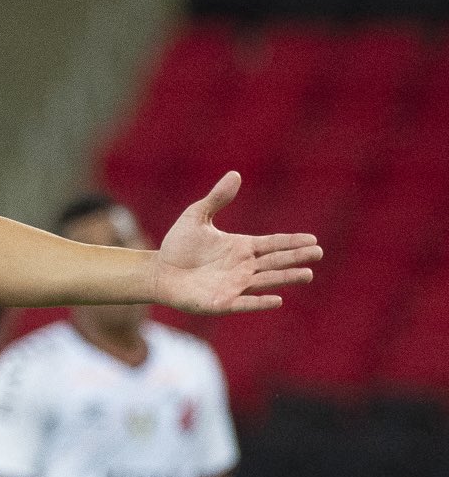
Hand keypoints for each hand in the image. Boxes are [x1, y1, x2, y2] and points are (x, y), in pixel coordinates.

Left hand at [152, 172, 320, 314]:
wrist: (158, 271)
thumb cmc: (177, 246)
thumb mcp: (196, 216)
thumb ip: (217, 199)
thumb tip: (235, 174)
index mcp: (241, 247)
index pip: (272, 243)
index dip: (292, 242)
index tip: (313, 239)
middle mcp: (243, 267)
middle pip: (275, 261)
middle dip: (296, 257)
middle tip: (318, 253)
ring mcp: (234, 285)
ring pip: (266, 281)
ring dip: (286, 278)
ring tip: (307, 275)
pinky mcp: (222, 302)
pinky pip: (245, 302)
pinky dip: (260, 302)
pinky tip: (278, 300)